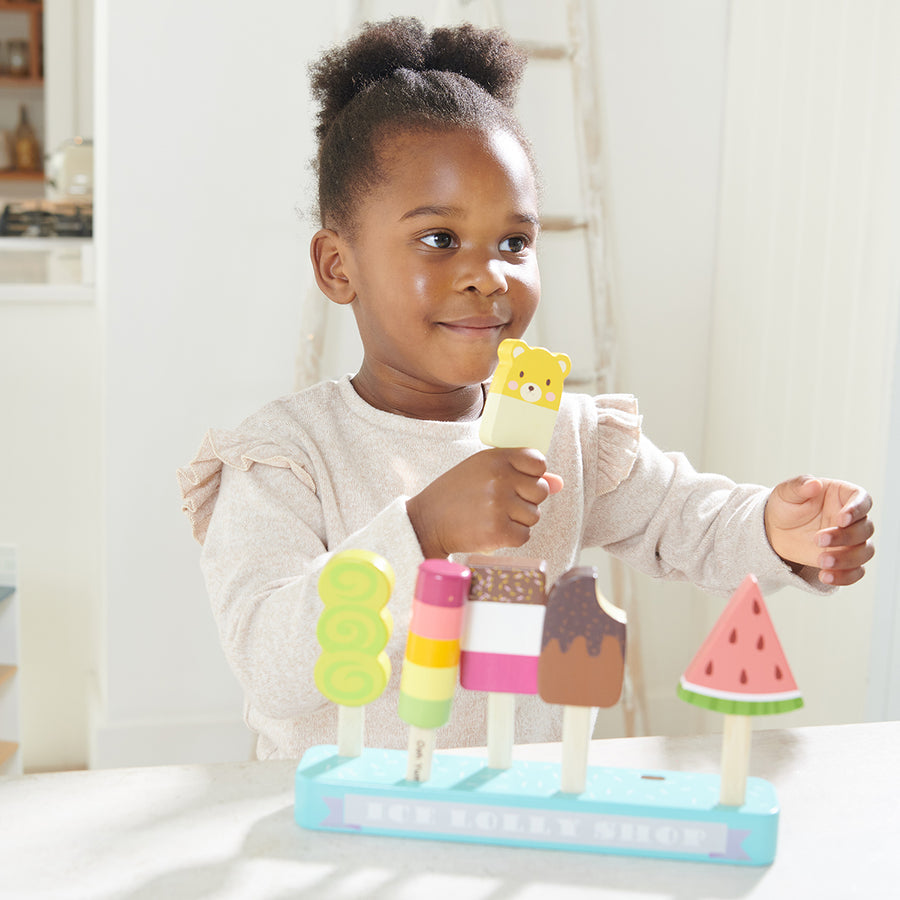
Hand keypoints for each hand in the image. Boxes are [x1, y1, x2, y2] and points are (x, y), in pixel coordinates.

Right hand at [406, 448, 562, 557]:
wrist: (426, 520)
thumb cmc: (457, 493)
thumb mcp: (484, 472)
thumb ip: (522, 473)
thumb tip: (559, 483)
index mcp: (496, 457)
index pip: (538, 462)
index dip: (532, 475)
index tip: (515, 483)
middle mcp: (499, 478)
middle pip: (541, 491)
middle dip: (525, 501)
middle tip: (498, 503)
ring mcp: (499, 504)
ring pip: (534, 515)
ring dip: (517, 520)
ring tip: (491, 516)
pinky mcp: (498, 530)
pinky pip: (524, 535)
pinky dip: (510, 537)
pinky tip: (490, 530)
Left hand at [764, 476, 873, 585]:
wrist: (774, 529)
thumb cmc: (785, 506)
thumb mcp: (786, 492)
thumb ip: (800, 486)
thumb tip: (814, 484)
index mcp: (843, 496)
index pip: (863, 500)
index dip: (857, 510)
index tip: (842, 519)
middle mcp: (852, 519)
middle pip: (865, 529)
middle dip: (845, 537)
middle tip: (818, 539)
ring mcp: (850, 541)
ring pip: (865, 552)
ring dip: (847, 559)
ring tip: (822, 561)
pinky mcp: (843, 559)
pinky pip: (855, 572)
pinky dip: (844, 576)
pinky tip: (825, 576)